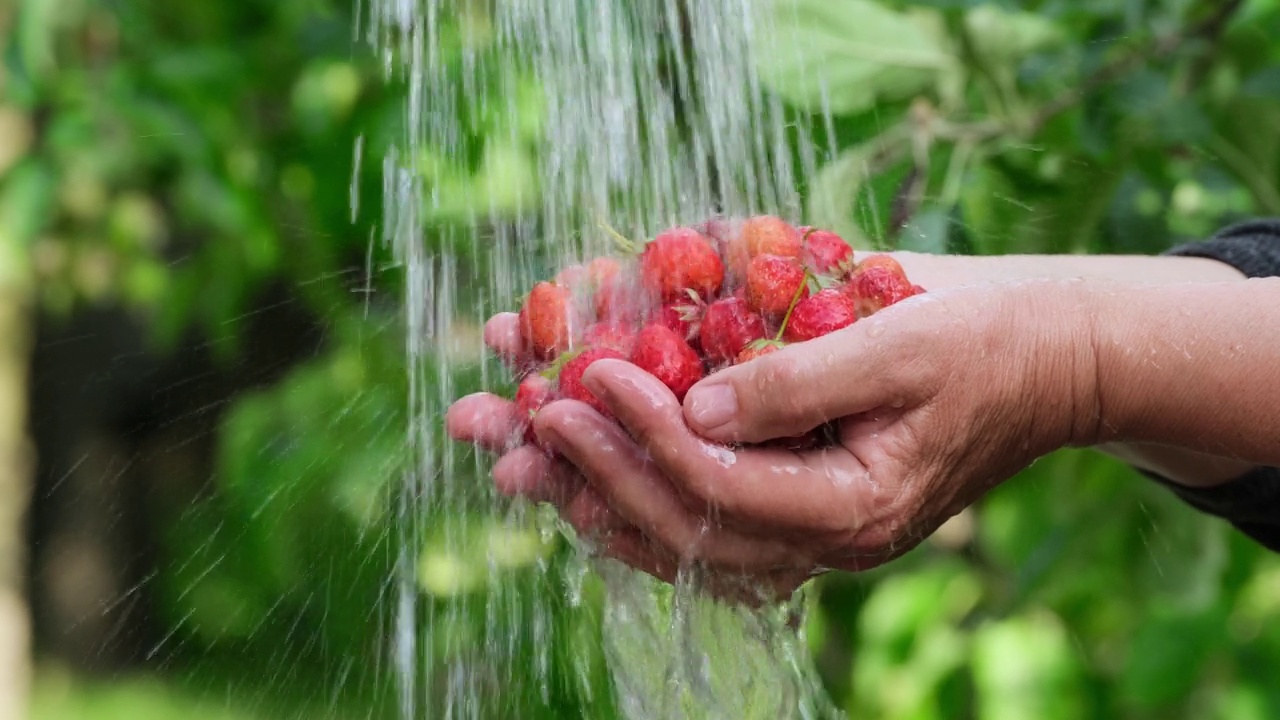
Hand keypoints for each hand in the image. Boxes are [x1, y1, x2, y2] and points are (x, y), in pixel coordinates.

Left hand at [448, 279, 1097, 597]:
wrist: (1044, 355)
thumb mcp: (901, 342)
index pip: (721, 487)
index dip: (646, 435)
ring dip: (585, 488)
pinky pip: (695, 514)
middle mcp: (821, 538)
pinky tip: (573, 468)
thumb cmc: (983, 337)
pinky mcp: (794, 501)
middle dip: (585, 471)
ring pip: (674, 531)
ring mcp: (805, 528)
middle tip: (510, 422)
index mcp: (854, 508)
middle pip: (680, 524)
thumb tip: (694, 408)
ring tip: (508, 451)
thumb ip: (800, 380)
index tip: (587, 375)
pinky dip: (629, 487)